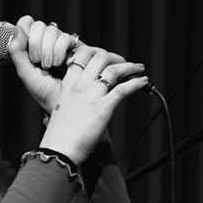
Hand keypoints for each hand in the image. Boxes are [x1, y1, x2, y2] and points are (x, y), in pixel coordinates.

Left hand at [7, 16, 80, 112]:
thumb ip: (18, 53)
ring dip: (48, 50)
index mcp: (39, 46)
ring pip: (53, 30)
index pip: (29, 25)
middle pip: (40, 26)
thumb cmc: (47, 93)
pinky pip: (66, 38)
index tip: (26, 48)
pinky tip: (63, 64)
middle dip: (36, 45)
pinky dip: (60, 51)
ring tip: (51, 67)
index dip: (25, 31)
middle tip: (39, 62)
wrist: (68, 106)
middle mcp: (54, 42)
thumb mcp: (27, 74)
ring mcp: (69, 44)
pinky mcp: (83, 46)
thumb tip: (15, 29)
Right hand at [40, 44, 148, 164]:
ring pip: (114, 70)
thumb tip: (79, 103)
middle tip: (123, 63)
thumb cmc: (58, 135)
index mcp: (68, 85)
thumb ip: (71, 101)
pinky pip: (124, 89)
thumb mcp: (60, 110)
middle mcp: (80, 86)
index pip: (82, 56)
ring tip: (139, 69)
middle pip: (100, 58)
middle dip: (115, 57)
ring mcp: (92, 95)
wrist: (58, 149)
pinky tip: (143, 82)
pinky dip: (137, 83)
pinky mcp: (104, 107)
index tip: (105, 58)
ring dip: (130, 67)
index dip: (96, 53)